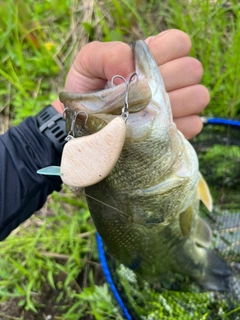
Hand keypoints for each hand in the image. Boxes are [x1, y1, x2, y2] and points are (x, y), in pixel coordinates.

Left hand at [52, 29, 208, 138]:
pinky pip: (194, 124)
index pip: (180, 43)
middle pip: (193, 69)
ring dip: (173, 105)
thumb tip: (133, 72)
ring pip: (198, 96)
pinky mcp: (180, 129)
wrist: (84, 124)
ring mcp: (179, 104)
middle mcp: (171, 78)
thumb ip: (109, 54)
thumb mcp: (89, 63)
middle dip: (168, 81)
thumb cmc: (88, 90)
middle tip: (141, 95)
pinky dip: (174, 128)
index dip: (166, 52)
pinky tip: (152, 130)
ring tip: (145, 113)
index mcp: (154, 57)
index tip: (142, 69)